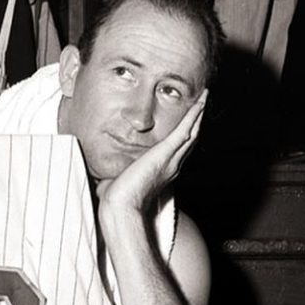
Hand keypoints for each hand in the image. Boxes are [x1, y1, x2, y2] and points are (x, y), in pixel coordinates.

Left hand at [96, 89, 207, 213]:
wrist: (120, 206)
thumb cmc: (116, 199)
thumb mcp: (116, 182)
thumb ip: (113, 177)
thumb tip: (101, 180)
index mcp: (161, 172)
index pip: (177, 150)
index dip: (184, 136)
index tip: (187, 125)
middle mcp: (171, 165)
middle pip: (189, 139)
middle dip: (195, 121)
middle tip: (202, 104)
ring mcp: (171, 159)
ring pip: (191, 132)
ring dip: (198, 115)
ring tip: (204, 98)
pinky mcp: (166, 153)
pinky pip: (184, 131)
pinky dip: (193, 116)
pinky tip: (199, 104)